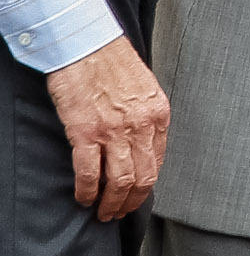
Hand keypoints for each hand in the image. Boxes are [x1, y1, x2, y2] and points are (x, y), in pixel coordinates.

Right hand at [42, 35, 166, 221]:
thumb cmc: (112, 62)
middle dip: (132, 201)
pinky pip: (89, 172)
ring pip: (120, 180)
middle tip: (120, 212)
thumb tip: (142, 141)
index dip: (148, 184)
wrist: (87, 43)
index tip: (138, 194)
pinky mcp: (85, 132)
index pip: (159, 161)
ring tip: (103, 212)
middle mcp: (141, 125)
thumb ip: (146, 116)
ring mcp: (114, 130)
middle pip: (143, 177)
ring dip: (112, 203)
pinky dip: (87, 191)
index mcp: (158, 114)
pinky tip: (84, 197)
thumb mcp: (144, 89)